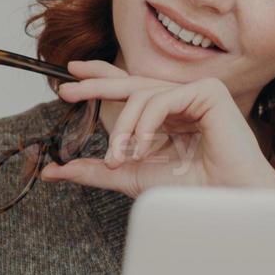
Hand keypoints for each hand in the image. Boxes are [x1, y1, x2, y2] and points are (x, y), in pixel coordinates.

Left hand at [38, 60, 274, 196]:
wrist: (222, 201)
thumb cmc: (187, 192)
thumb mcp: (129, 175)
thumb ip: (94, 170)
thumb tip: (52, 171)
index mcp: (168, 114)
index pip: (132, 87)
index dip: (102, 76)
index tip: (72, 73)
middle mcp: (182, 100)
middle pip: (132, 82)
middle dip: (96, 86)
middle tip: (66, 92)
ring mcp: (196, 93)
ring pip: (142, 95)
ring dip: (122, 128)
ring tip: (117, 156)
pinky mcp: (209, 92)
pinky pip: (162, 99)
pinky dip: (144, 124)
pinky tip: (141, 148)